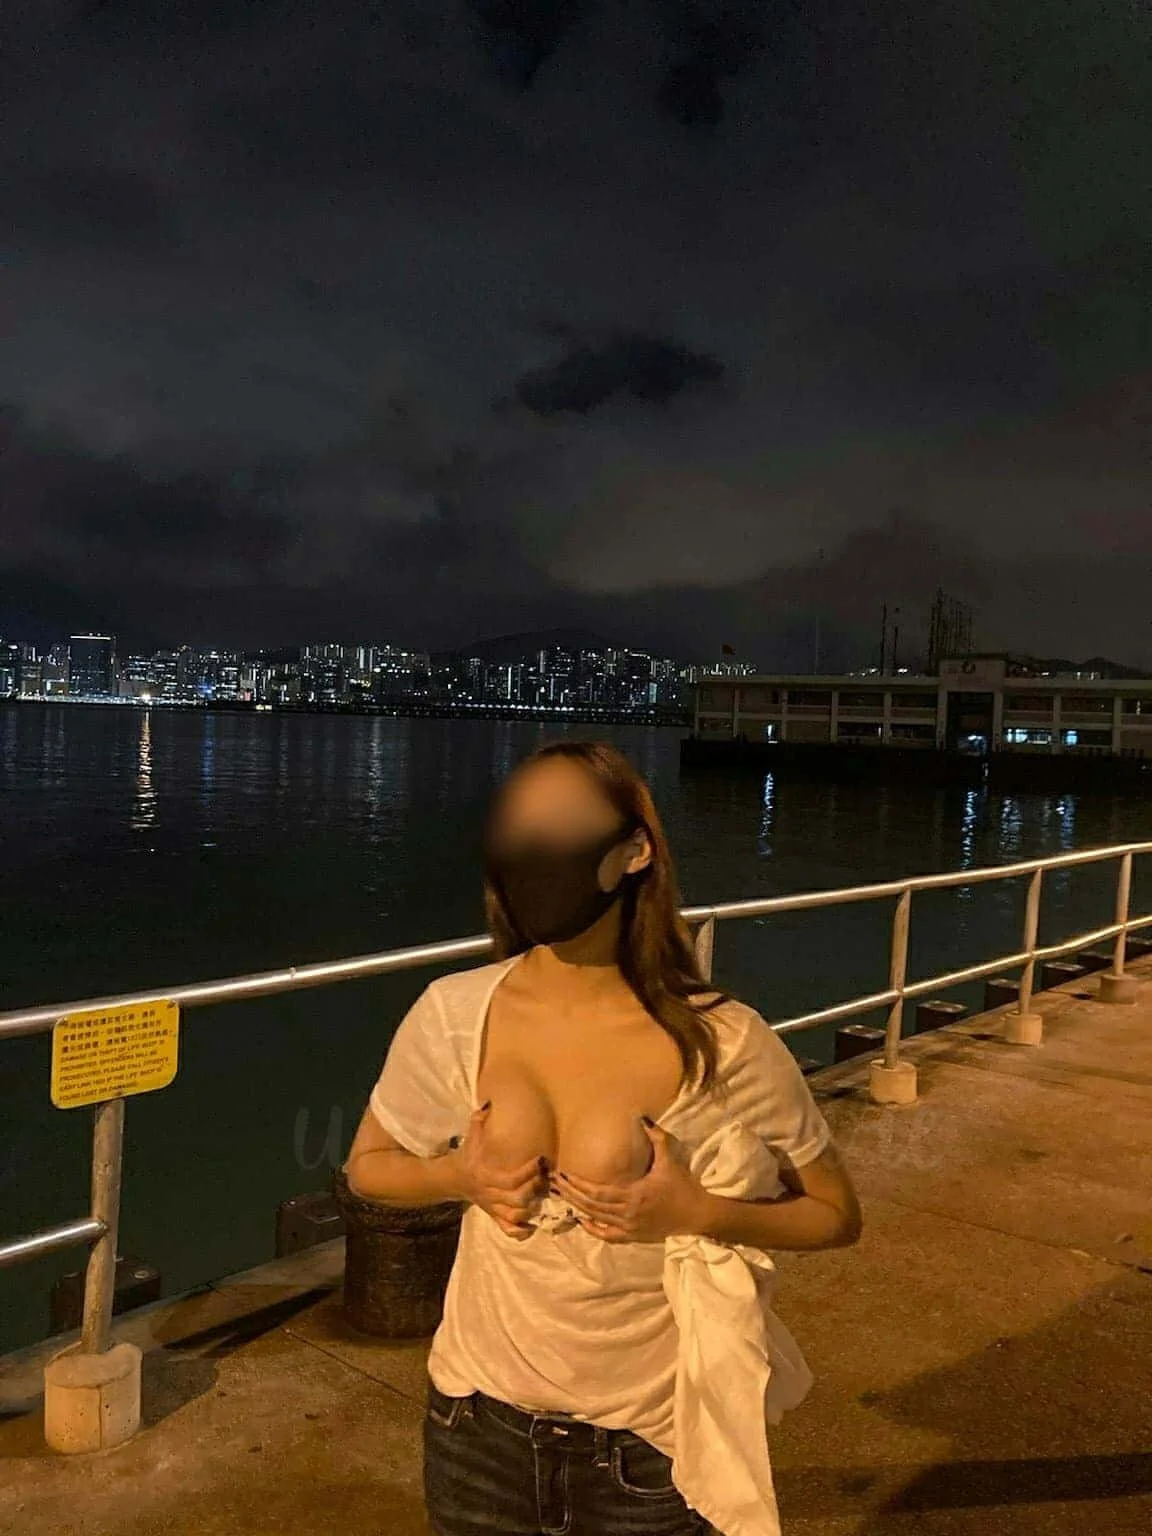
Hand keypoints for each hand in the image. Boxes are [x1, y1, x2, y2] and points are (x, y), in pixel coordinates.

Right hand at [451, 1102, 547, 1240]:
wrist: (452, 1179)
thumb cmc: (468, 1154)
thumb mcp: (472, 1135)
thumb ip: (480, 1120)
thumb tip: (489, 1102)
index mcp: (485, 1175)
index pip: (510, 1178)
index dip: (527, 1172)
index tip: (541, 1160)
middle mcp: (489, 1194)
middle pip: (516, 1199)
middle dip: (534, 1189)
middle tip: (547, 1178)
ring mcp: (492, 1207)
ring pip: (514, 1215)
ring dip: (531, 1209)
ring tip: (544, 1197)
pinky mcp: (494, 1216)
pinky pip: (507, 1230)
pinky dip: (520, 1232)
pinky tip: (532, 1227)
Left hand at [551, 1120, 708, 1243]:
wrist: (698, 1215)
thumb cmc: (683, 1186)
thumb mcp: (670, 1159)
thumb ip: (656, 1138)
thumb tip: (642, 1117)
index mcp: (634, 1195)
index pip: (597, 1191)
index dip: (577, 1184)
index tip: (562, 1175)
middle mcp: (628, 1214)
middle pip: (591, 1206)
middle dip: (570, 1194)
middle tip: (553, 1183)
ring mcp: (630, 1228)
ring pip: (596, 1220)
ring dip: (577, 1208)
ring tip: (561, 1197)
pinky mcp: (634, 1237)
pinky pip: (608, 1236)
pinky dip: (593, 1229)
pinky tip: (582, 1221)